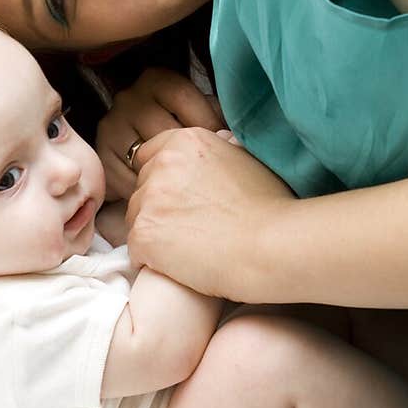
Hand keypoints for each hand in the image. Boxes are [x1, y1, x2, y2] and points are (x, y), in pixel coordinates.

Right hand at [95, 67, 223, 200]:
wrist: (134, 138)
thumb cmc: (177, 124)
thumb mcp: (196, 109)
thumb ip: (214, 113)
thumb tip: (235, 135)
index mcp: (156, 79)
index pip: (184, 97)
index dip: (208, 124)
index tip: (223, 145)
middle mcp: (129, 98)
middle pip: (166, 131)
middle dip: (190, 155)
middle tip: (208, 172)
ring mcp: (112, 126)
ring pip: (148, 158)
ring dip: (170, 175)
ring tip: (187, 184)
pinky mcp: (102, 154)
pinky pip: (130, 179)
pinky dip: (149, 189)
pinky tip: (163, 191)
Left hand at [126, 127, 296, 299]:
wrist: (270, 247)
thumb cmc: (272, 210)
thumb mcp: (245, 161)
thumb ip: (216, 157)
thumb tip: (210, 165)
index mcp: (186, 142)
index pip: (150, 156)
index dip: (166, 181)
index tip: (182, 199)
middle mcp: (162, 163)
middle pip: (141, 187)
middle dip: (158, 206)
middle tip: (190, 227)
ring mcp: (149, 199)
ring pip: (135, 218)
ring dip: (154, 233)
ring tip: (189, 249)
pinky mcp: (143, 234)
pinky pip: (136, 250)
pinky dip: (153, 260)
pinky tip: (182, 265)